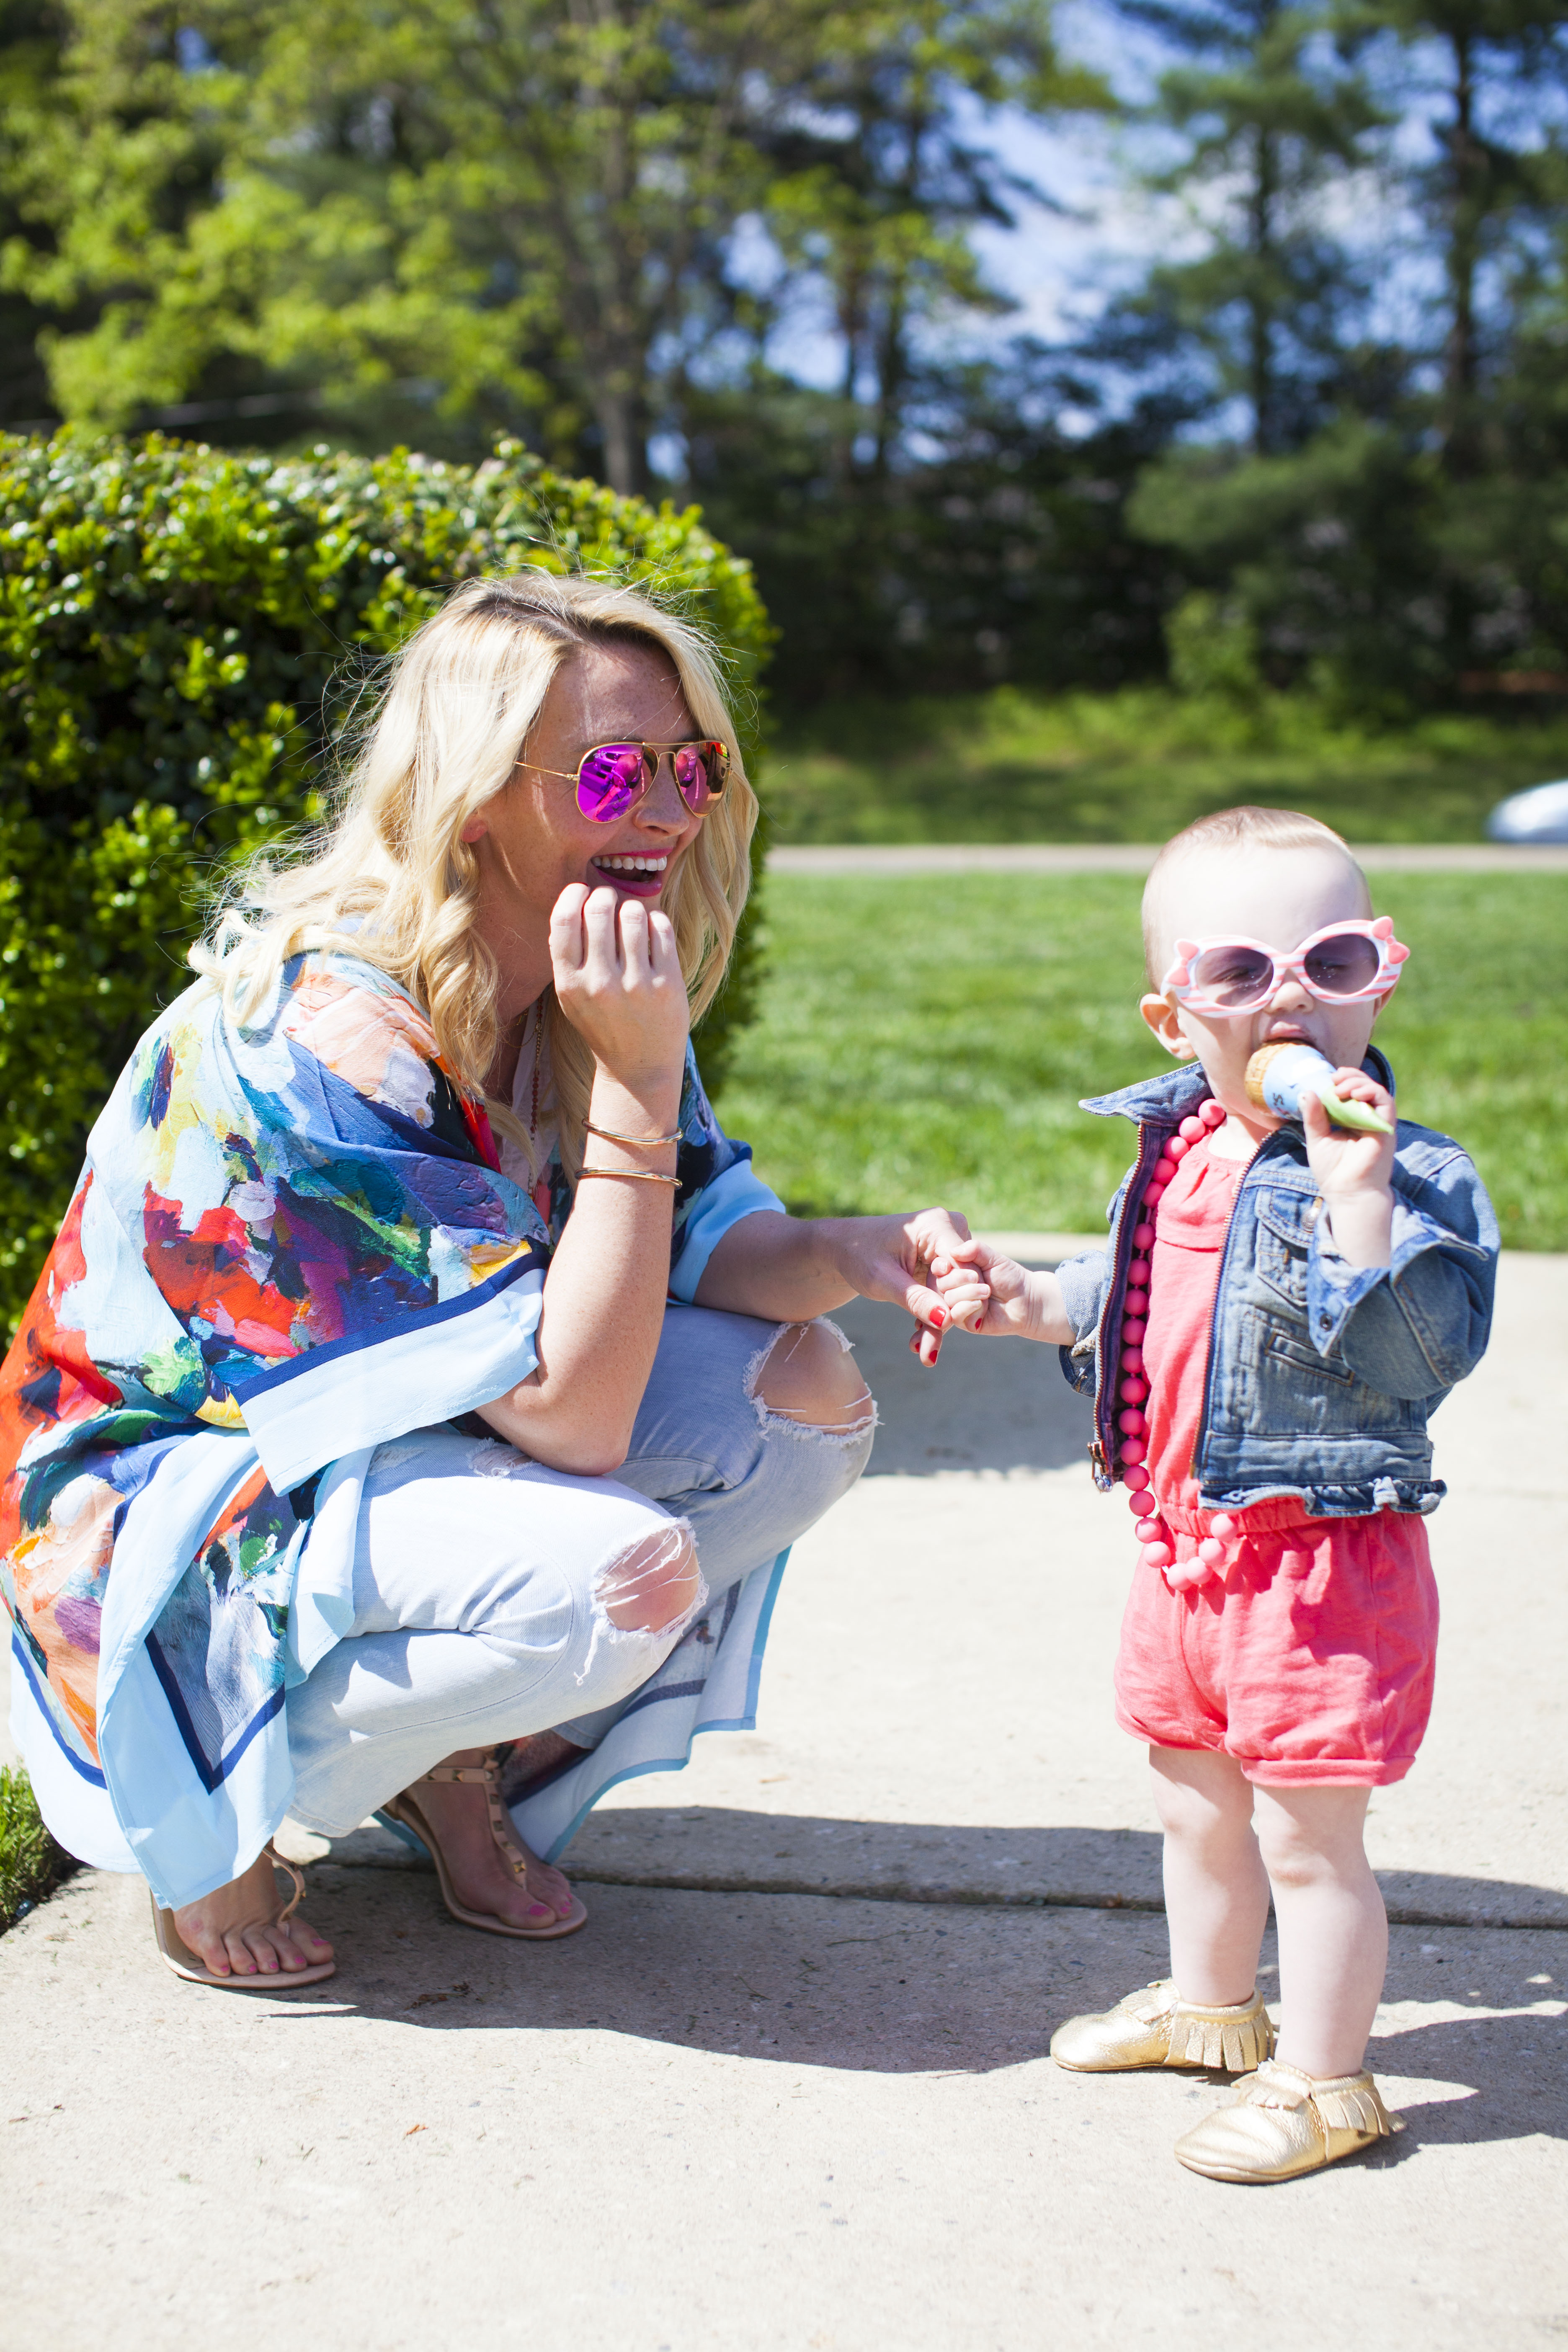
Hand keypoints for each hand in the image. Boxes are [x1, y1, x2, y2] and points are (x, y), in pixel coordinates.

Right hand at [549, 884, 688, 1094]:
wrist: (638, 1068)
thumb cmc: (603, 1023)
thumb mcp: (571, 997)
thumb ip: (568, 954)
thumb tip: (575, 899)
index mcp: (569, 985)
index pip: (563, 920)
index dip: (573, 896)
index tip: (583, 892)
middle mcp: (600, 984)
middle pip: (599, 909)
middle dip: (605, 897)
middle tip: (610, 902)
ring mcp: (637, 985)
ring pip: (633, 913)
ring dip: (632, 909)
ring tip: (632, 922)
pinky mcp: (668, 984)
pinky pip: (661, 928)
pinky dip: (656, 922)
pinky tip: (652, 935)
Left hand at [827, 1206, 975, 1368]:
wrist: (845, 1247)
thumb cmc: (858, 1255)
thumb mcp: (882, 1279)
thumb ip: (916, 1299)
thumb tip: (947, 1320)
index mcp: (937, 1224)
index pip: (962, 1266)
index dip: (961, 1299)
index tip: (955, 1329)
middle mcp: (949, 1229)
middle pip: (962, 1280)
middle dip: (947, 1316)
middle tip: (929, 1353)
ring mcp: (948, 1244)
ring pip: (957, 1289)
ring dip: (941, 1320)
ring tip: (924, 1353)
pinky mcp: (943, 1259)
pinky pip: (948, 1290)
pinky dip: (935, 1313)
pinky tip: (922, 1341)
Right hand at [930, 1238, 1071, 1343]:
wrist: (1026, 1299)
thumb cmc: (1009, 1276)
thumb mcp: (992, 1258)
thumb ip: (974, 1249)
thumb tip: (953, 1250)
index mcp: (956, 1271)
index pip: (938, 1268)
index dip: (941, 1267)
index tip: (947, 1265)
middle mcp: (953, 1289)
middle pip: (940, 1284)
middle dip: (959, 1279)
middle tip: (978, 1277)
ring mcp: (958, 1306)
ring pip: (948, 1300)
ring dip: (969, 1293)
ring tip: (987, 1291)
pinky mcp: (965, 1322)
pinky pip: (955, 1316)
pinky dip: (968, 1308)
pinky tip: (982, 1305)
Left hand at [1302, 1068, 1394, 1267]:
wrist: (1348, 1194)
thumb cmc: (1333, 1171)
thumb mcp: (1317, 1138)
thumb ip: (1314, 1116)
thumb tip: (1307, 1092)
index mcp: (1351, 1120)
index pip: (1352, 1092)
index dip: (1343, 1080)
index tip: (1329, 1079)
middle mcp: (1367, 1119)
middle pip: (1365, 1087)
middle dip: (1351, 1077)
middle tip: (1335, 1078)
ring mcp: (1378, 1124)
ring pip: (1377, 1092)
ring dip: (1360, 1083)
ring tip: (1341, 1088)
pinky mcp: (1387, 1129)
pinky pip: (1386, 1104)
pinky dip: (1373, 1093)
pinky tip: (1356, 1094)